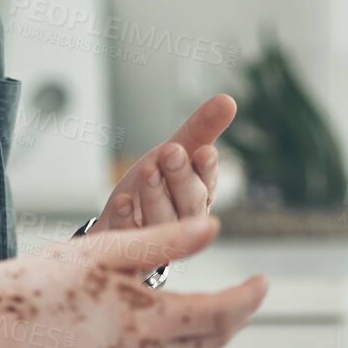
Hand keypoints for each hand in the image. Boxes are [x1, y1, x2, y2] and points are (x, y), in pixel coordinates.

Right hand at [0, 217, 266, 347]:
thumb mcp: (109, 248)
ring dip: (210, 331)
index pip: (216, 315)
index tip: (264, 281)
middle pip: (210, 341)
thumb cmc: (47, 277)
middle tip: (250, 291)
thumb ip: (166, 241)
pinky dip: (180, 344)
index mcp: (142, 320)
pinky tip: (176, 323)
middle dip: (235, 316)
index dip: (246, 299)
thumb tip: (213, 228)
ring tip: (221, 303)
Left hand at [91, 93, 230, 232]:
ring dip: (156, 195)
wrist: (119, 215)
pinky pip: (131, 236)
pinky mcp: (132, 248)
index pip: (208, 184)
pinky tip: (123, 201)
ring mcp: (159, 239)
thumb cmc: (154, 182)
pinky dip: (127, 219)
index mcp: (200, 196)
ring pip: (162, 221)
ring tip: (148, 171)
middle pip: (189, 204)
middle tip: (172, 153)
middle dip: (181, 178)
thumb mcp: (175, 150)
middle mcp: (184, 220)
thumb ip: (200, 129)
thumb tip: (228, 99)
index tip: (205, 151)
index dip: (207, 170)